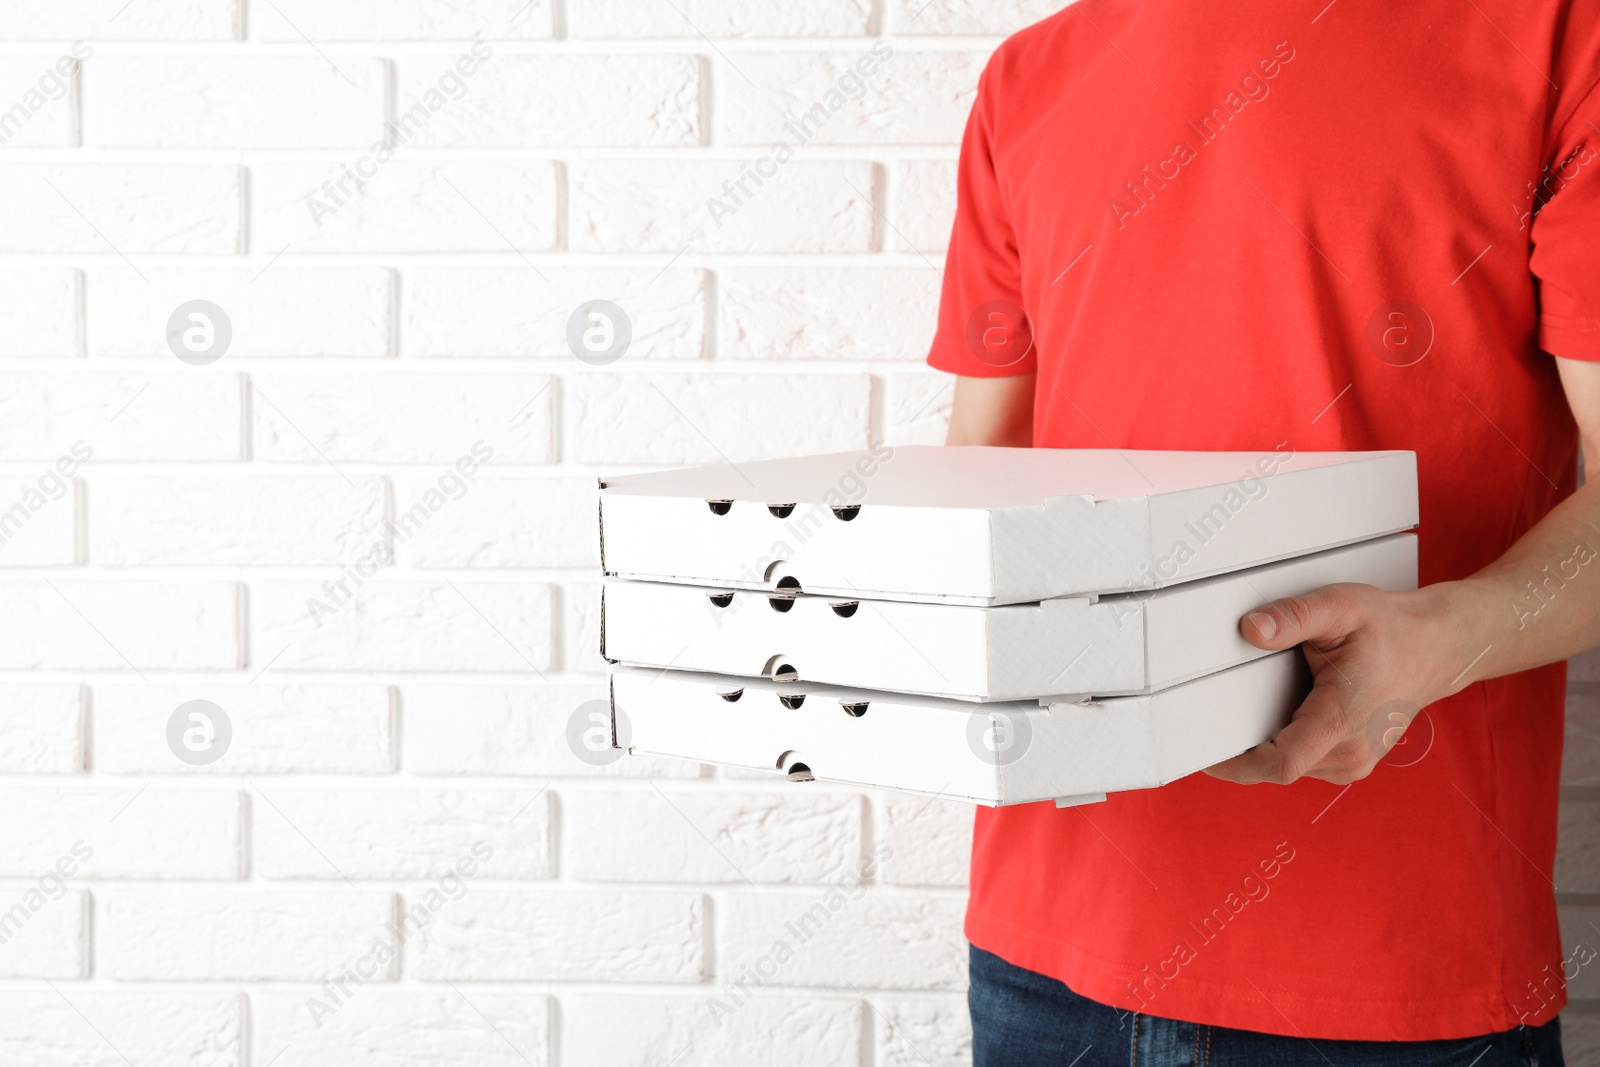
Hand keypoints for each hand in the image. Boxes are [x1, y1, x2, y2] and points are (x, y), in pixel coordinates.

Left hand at [1204, 581, 1480, 785]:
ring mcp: (1354, 762)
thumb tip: (1250, 629)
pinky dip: (1282, 747)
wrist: (1437, 645)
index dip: (1234, 765)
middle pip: (1274, 769)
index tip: (1203, 750)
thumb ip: (1292, 617)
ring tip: (1244, 712)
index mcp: (1340, 720)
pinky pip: (1304, 763)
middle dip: (1239, 752)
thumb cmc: (1390, 628)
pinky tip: (1275, 717)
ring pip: (1288, 769)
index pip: (1279, 765)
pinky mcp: (1353, 762)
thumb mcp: (1339, 607)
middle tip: (1206, 723)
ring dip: (1261, 748)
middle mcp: (1349, 752)